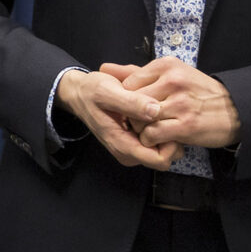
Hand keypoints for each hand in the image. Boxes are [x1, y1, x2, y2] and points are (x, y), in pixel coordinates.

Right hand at [59, 66, 177, 168]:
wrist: (80, 93)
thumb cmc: (91, 92)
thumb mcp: (106, 91)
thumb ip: (130, 102)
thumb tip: (155, 110)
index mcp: (123, 146)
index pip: (160, 159)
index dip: (168, 141)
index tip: (165, 118)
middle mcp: (130, 153)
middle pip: (167, 156)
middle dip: (171, 135)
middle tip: (163, 111)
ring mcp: (134, 149)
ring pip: (167, 149)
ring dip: (167, 130)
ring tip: (156, 109)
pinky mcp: (137, 141)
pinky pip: (161, 141)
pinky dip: (162, 127)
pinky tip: (153, 110)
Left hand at [111, 57, 241, 150]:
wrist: (236, 110)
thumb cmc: (199, 92)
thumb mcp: (171, 74)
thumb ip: (136, 72)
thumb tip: (103, 67)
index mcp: (167, 65)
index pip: (128, 82)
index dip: (126, 98)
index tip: (134, 107)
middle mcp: (172, 81)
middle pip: (132, 101)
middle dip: (132, 114)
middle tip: (141, 121)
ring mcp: (179, 103)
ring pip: (140, 118)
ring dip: (141, 128)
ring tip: (151, 129)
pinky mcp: (185, 125)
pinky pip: (152, 134)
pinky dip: (150, 139)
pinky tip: (160, 137)